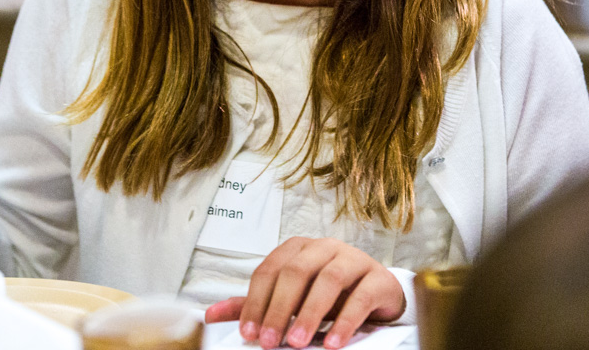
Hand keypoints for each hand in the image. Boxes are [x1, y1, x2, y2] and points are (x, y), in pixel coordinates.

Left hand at [205, 237, 404, 348]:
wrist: (377, 292)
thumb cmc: (329, 293)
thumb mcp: (290, 299)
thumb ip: (256, 305)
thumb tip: (211, 314)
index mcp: (297, 249)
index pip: (269, 271)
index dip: (256, 302)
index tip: (248, 332)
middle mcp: (324, 247)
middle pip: (296, 272)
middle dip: (279, 309)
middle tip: (270, 341)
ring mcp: (353, 259)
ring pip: (328, 280)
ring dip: (310, 313)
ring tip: (298, 342)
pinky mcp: (377, 277)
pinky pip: (360, 297)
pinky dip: (345, 321)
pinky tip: (333, 342)